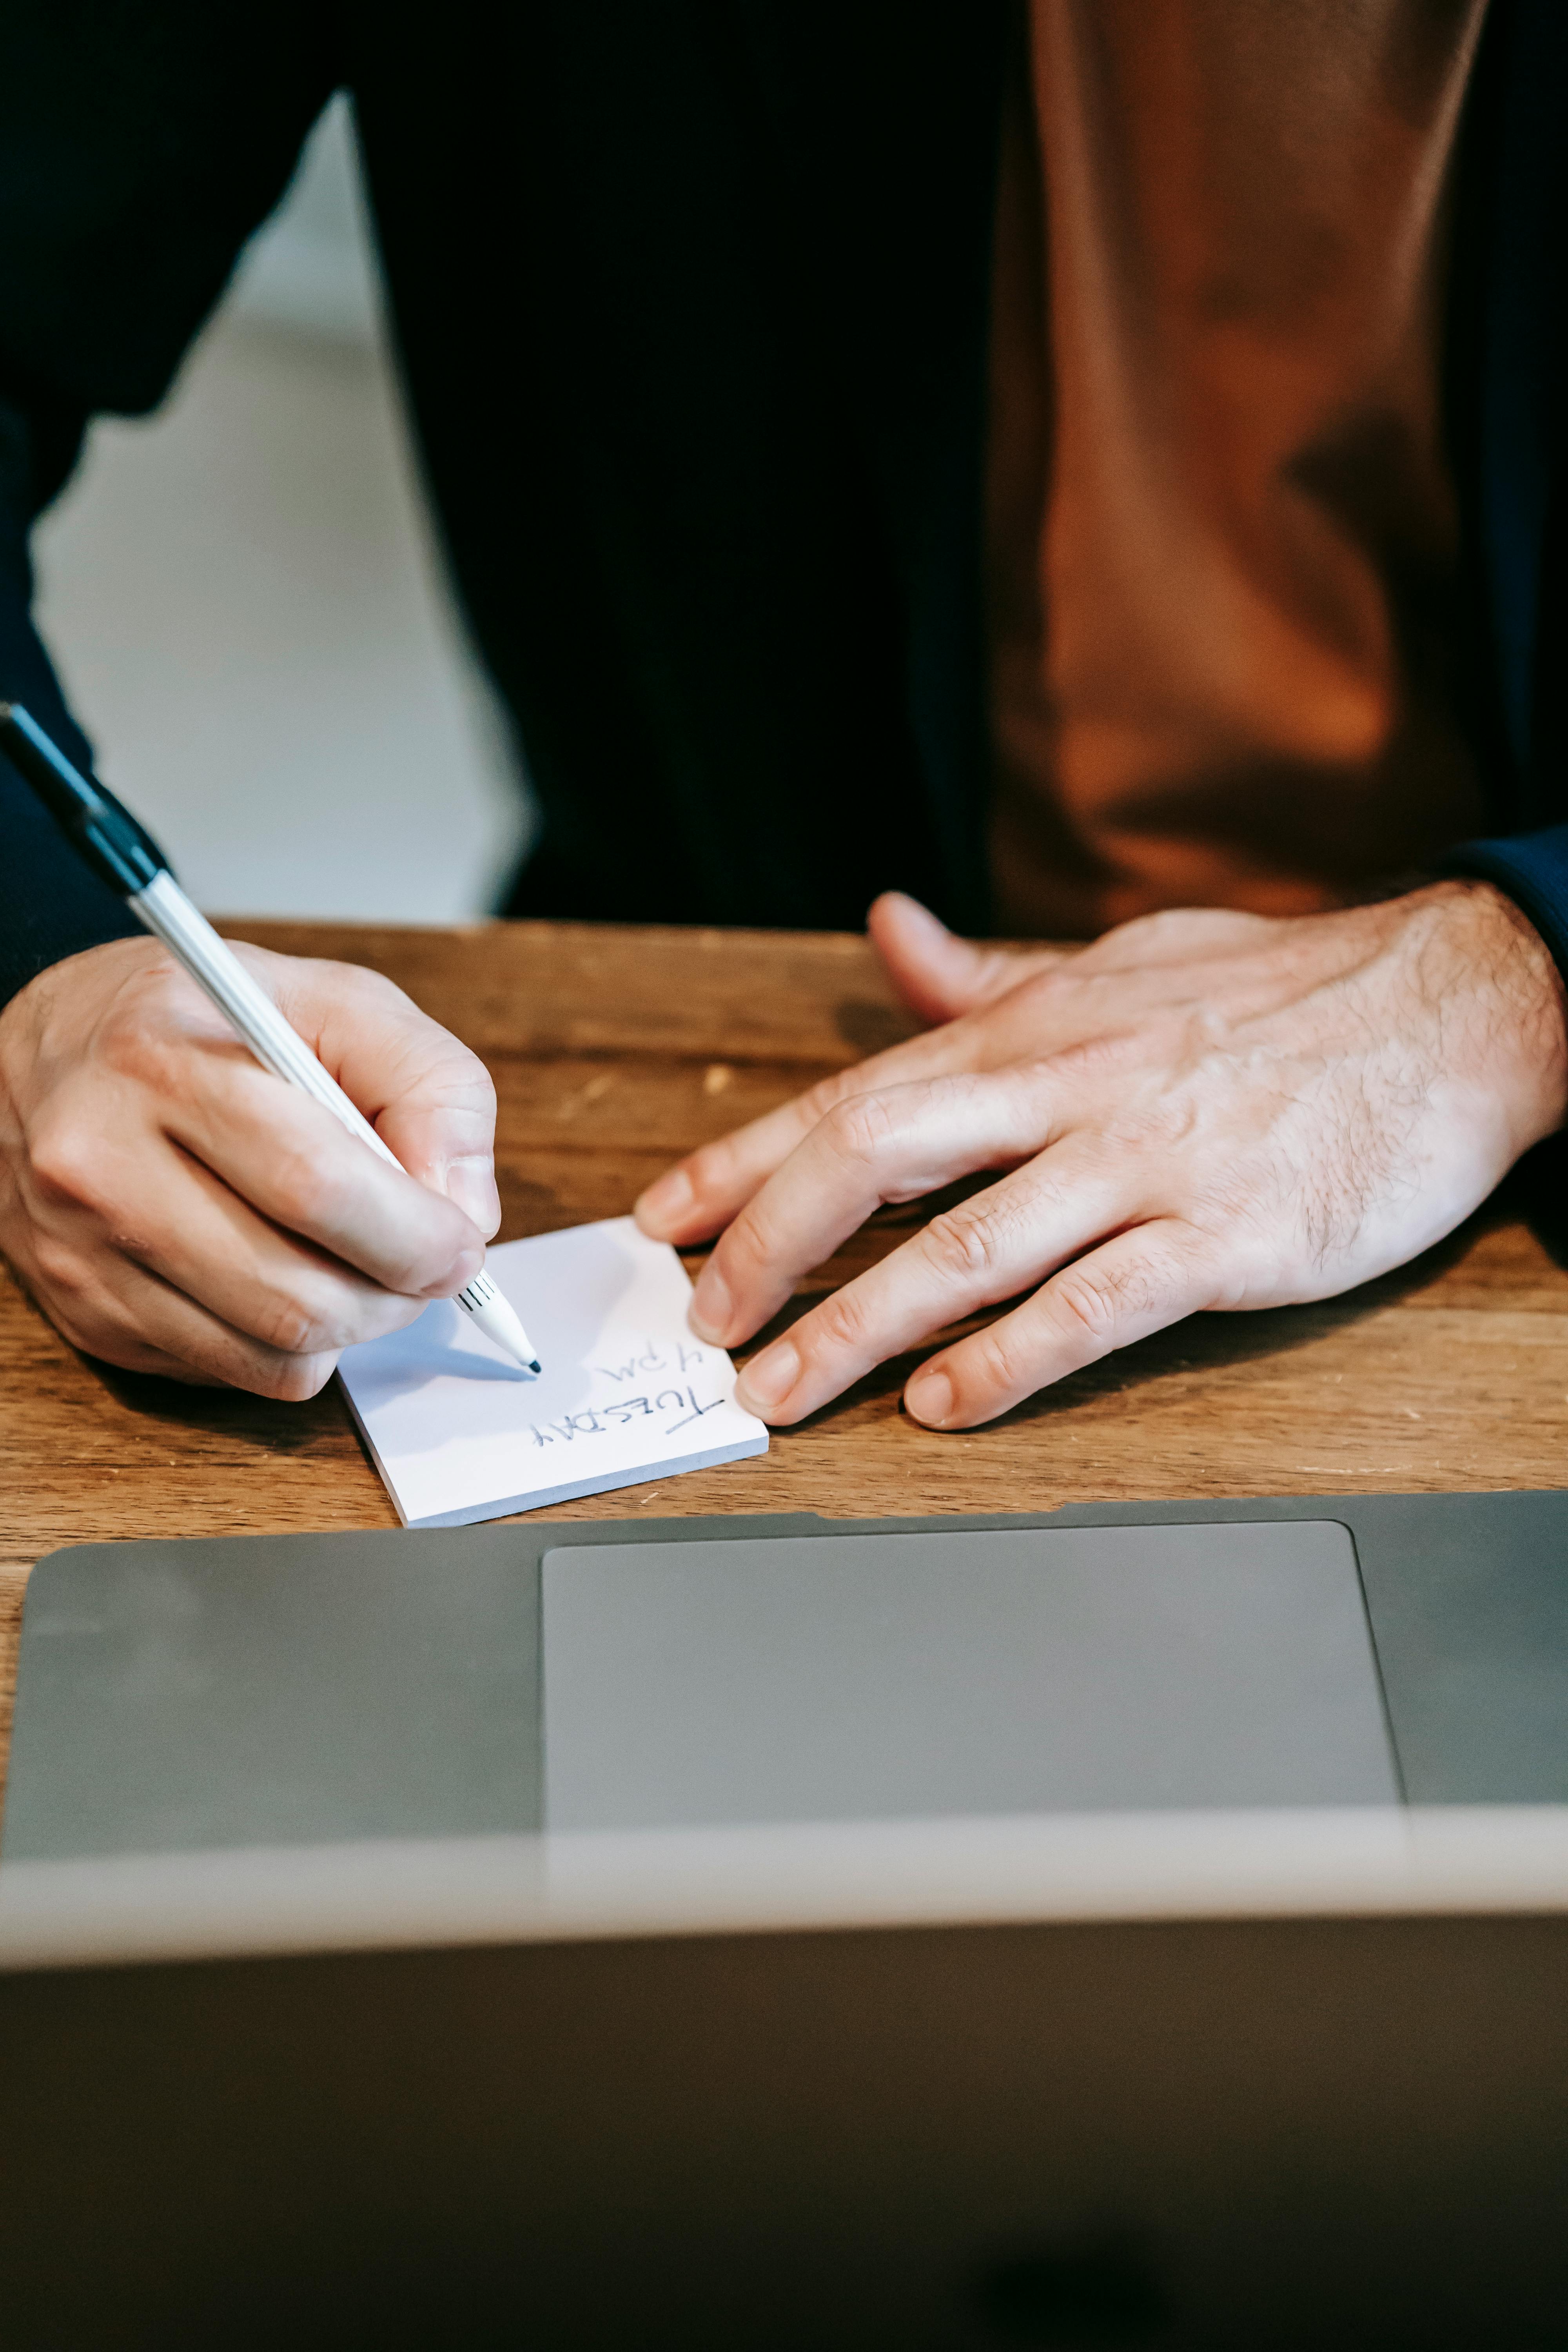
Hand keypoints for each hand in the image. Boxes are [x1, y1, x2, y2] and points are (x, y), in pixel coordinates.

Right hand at [0, 935, 499, 1396]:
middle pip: (297, 1295)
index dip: (416, 1235)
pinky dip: (289, 1344)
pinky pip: (234, 1373)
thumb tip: (467, 1210)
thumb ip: (430, 1085)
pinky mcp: (88, 1315)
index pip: (316, 1187)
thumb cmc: (209, 1023)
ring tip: (356, 1265)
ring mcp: (84, 1253)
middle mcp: (102, 1165)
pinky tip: (281, 1276)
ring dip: (351, 1327)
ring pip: (273, 1353)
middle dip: (396, 1295)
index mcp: (163, 1065)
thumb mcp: (337, 1002)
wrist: (49, 1051)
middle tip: (423, 1262)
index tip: (461, 1242)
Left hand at [635, 884, 1567, 1429]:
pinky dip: (1006, 1363)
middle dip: (770, 1247)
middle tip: (707, 1321)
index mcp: (1036, 1028)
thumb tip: (893, 939)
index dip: (746, 1161)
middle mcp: (1070, 1089)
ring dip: (856, 1330)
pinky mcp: (1221, 1236)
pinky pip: (1090, 1308)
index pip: (853, 1095)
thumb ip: (993, 976)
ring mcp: (1143, 1164)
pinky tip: (944, 1405)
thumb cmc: (1281, 992)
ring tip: (782, 1390)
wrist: (1453, 1010)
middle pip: (874, 1162)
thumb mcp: (1119, 959)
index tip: (670, 1219)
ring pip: (962, 1252)